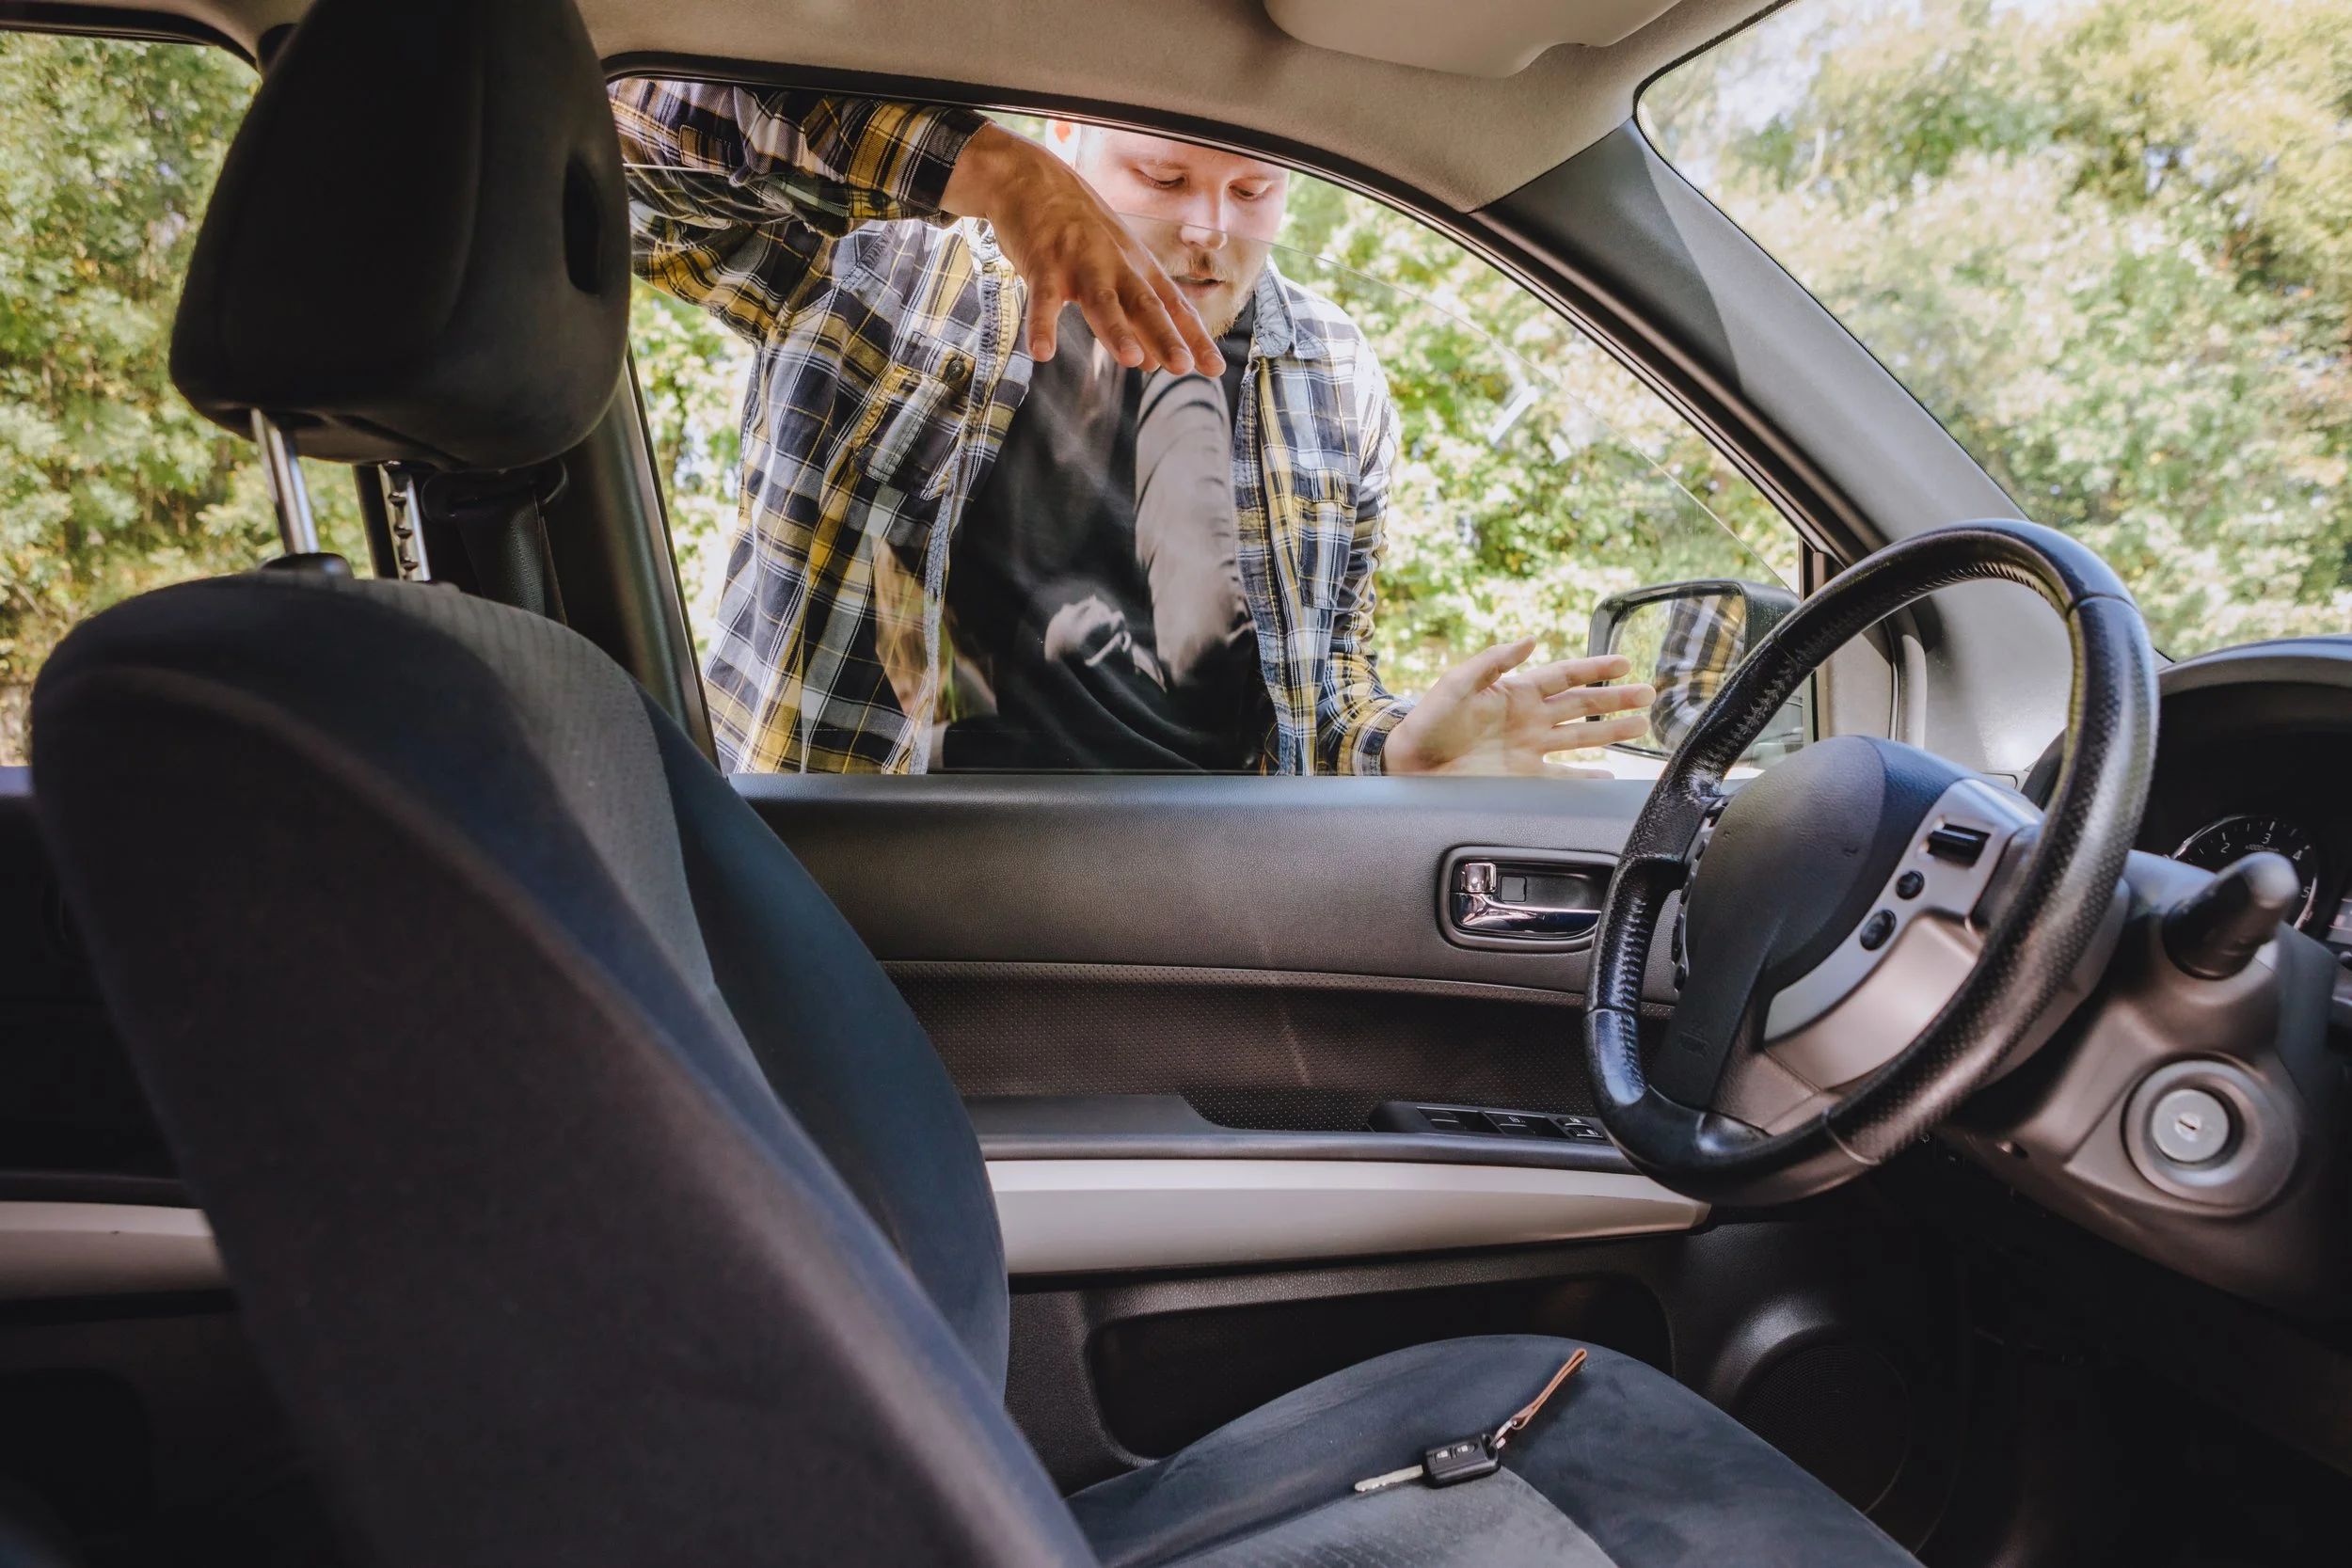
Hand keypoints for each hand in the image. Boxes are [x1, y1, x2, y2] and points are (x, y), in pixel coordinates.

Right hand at [941, 123, 1222, 375]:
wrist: (1032, 177)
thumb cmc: (1076, 228)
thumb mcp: (1113, 266)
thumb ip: (1133, 315)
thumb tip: (1152, 364)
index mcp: (1138, 266)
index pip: (1174, 306)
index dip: (1195, 337)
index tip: (1215, 369)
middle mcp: (1116, 264)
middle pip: (1146, 304)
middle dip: (1166, 336)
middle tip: (1183, 367)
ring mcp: (1080, 263)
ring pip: (1103, 301)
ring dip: (1118, 330)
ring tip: (1132, 361)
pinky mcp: (1043, 263)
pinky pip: (1043, 299)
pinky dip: (1041, 325)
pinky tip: (1042, 353)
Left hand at [1384, 641, 1652, 777]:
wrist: (1410, 766)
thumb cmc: (1427, 721)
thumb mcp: (1456, 683)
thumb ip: (1493, 662)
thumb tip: (1530, 639)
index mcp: (1515, 692)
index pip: (1565, 675)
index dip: (1595, 668)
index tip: (1624, 662)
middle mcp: (1529, 719)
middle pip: (1582, 706)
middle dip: (1616, 699)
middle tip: (1648, 694)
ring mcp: (1529, 750)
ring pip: (1580, 738)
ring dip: (1611, 732)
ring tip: (1641, 726)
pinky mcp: (1524, 778)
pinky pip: (1563, 777)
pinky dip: (1587, 778)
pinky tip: (1608, 777)